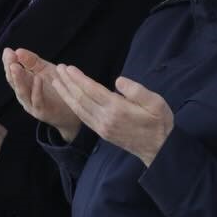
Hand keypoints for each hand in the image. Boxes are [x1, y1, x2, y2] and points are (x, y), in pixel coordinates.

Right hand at [3, 48, 79, 141]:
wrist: (74, 110)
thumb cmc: (58, 89)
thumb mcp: (45, 71)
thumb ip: (32, 61)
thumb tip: (17, 51)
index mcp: (24, 85)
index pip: (12, 73)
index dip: (9, 62)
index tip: (7, 51)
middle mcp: (25, 95)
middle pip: (14, 82)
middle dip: (10, 68)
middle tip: (9, 56)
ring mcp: (32, 105)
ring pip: (22, 92)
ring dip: (18, 79)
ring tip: (15, 66)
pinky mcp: (43, 112)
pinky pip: (37, 100)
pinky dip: (36, 89)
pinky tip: (37, 78)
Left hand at [52, 65, 172, 166]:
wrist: (159, 149)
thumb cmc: (159, 122)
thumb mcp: (156, 102)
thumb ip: (137, 91)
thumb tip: (118, 80)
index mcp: (117, 109)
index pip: (92, 90)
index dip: (78, 78)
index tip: (68, 68)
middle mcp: (105, 119)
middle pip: (81, 98)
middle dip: (68, 83)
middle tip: (58, 69)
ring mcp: (102, 127)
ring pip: (78, 109)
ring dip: (66, 94)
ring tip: (56, 81)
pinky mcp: (102, 132)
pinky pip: (83, 117)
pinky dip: (73, 106)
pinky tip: (69, 99)